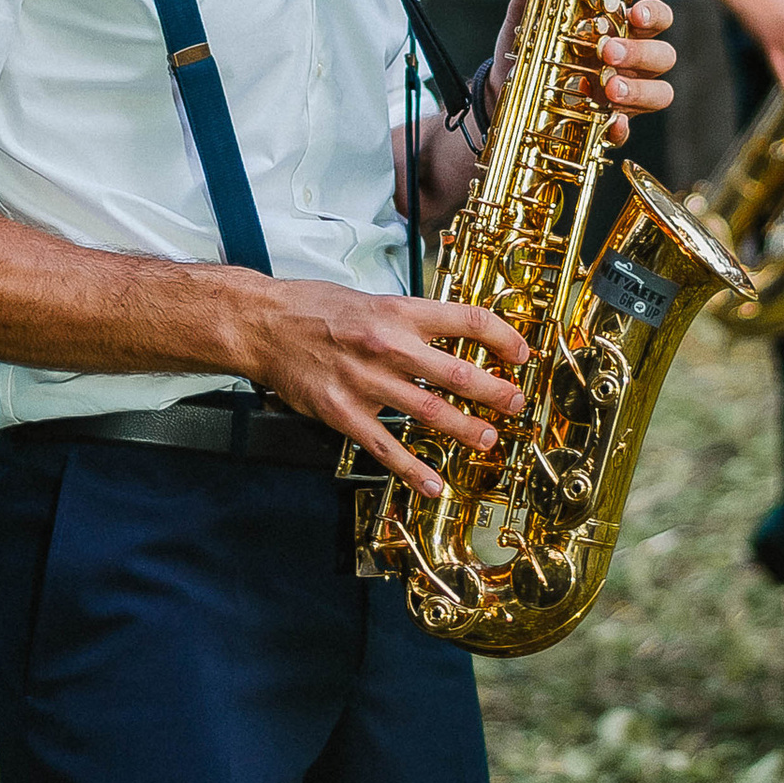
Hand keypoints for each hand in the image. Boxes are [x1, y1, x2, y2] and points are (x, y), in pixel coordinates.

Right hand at [239, 276, 529, 497]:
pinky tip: (432, 484)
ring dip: (465, 429)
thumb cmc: (314, 308)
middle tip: (516, 404)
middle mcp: (387, 346)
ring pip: (429, 411)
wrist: (262, 324)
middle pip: (457, 373)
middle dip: (494, 392)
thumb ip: (407, 320)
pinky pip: (385, 447)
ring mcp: (366, 382)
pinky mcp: (342, 413)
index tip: (521, 353)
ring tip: (488, 440)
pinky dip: (412, 469)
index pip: (466, 320)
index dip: (502, 337)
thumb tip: (448, 336)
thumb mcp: (369, 299)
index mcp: (398, 312)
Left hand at [486, 0, 676, 150]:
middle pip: (664, 55)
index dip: (654, 14)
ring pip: (661, 93)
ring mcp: (625, 93)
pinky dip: (621, 129)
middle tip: (607, 53)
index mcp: (621, 27)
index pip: (657, 16)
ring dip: (640, 92)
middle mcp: (632, 60)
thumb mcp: (529, 10)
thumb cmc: (529, 43)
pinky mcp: (609, 124)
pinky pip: (628, 130)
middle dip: (641, 54)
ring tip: (608, 91)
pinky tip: (609, 124)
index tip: (634, 14)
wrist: (504, 89)